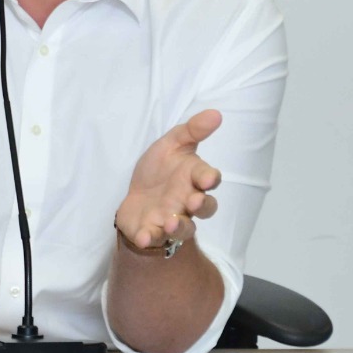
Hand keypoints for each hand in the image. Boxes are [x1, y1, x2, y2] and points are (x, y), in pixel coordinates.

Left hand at [116, 110, 223, 250]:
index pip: (208, 178)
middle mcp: (187, 202)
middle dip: (202, 206)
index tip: (207, 178)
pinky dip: (149, 238)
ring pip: (184, 229)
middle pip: (205, 208)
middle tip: (193, 202)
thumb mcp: (172, 144)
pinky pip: (153, 239)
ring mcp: (171, 219)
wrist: (136, 197)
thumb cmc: (159, 171)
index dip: (210, 179)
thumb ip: (192, 130)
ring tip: (170, 223)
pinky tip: (143, 236)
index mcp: (193, 179)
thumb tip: (216, 113)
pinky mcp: (151, 232)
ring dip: (179, 227)